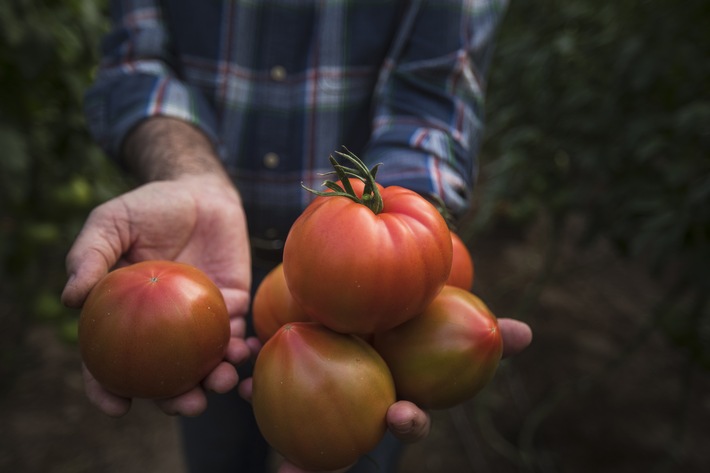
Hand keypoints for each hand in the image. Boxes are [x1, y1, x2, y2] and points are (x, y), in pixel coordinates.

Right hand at [62, 173, 252, 416]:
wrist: (199, 189)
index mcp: (125, 315)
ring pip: (205, 361)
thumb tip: (70, 299)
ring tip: (223, 379)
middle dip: (177, 398)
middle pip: (165, 374)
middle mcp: (161, 325)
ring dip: (215, 378)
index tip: (118, 406)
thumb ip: (90, 255)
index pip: (109, 361)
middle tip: (190, 405)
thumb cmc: (149, 206)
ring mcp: (197, 318)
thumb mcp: (111, 222)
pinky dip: (242, 347)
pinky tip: (245, 350)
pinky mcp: (231, 304)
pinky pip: (237, 333)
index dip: (108, 388)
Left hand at [240, 318, 532, 472]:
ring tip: (264, 419)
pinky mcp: (286, 377)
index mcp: (393, 394)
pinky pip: (268, 384)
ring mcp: (320, 395)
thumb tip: (530, 333)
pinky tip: (238, 379)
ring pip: (301, 418)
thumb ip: (483, 327)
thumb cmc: (411, 320)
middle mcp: (356, 402)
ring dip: (283, 427)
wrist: (361, 303)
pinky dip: (253, 383)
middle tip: (321, 444)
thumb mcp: (444, 316)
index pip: (407, 417)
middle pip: (347, 429)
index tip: (403, 414)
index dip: (407, 422)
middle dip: (333, 440)